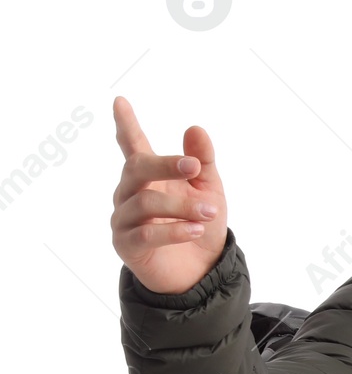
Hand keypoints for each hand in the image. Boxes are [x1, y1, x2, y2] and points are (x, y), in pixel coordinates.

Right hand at [110, 96, 228, 293]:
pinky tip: (195, 229)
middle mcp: (129, 193)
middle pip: (137, 168)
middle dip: (166, 164)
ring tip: (208, 212)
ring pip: (145, 202)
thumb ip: (201, 163)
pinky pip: (146, 234)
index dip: (126, 124)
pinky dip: (174, 230)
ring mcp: (124, 218)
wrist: (201, 271)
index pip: (132, 145)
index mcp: (148, 176)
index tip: (120, 102)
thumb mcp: (209, 191)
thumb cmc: (200, 226)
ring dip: (181, 205)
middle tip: (194, 167)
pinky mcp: (126, 245)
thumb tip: (195, 129)